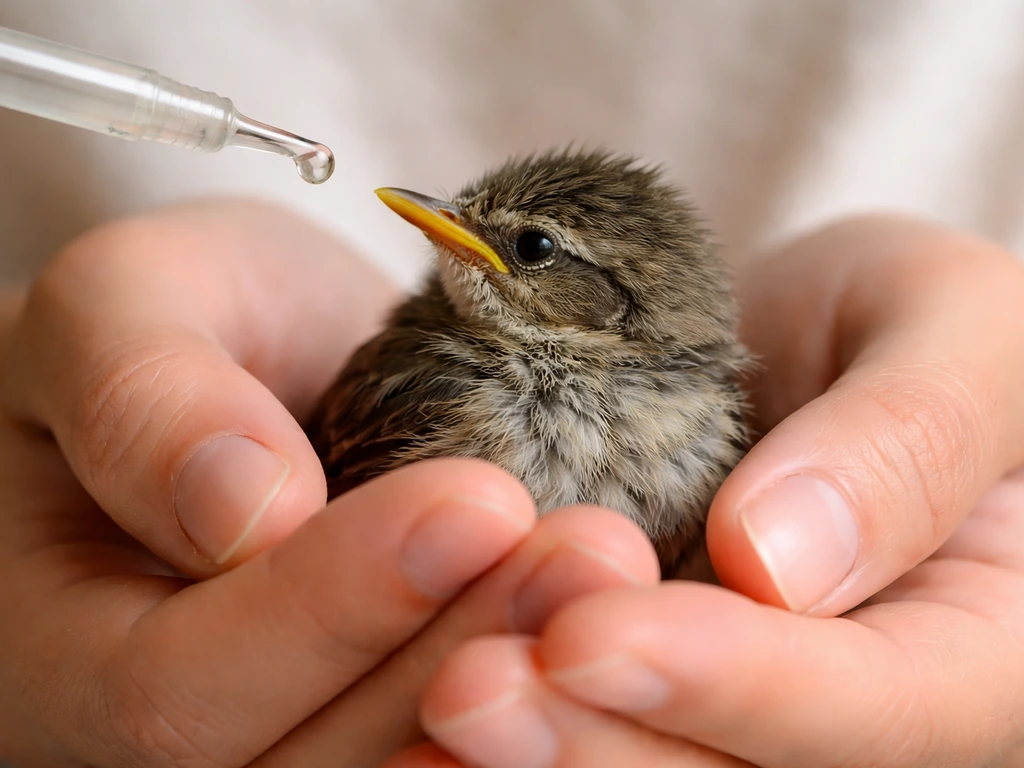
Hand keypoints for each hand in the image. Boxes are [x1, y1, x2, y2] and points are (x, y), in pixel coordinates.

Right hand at [0, 200, 659, 767]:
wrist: (241, 359)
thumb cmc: (166, 323)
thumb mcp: (122, 306)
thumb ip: (141, 393)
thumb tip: (242, 506)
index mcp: (61, 646)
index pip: (174, 690)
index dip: (324, 611)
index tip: (472, 504)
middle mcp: (169, 723)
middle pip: (305, 759)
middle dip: (456, 656)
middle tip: (592, 553)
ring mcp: (279, 724)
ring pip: (395, 763)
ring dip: (519, 678)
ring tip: (613, 569)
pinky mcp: (367, 694)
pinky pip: (447, 729)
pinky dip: (538, 687)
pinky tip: (613, 616)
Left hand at [386, 215, 1023, 766]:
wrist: (821, 350)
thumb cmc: (908, 323)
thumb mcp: (953, 327)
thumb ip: (908, 435)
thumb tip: (780, 560)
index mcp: (969, 648)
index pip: (870, 707)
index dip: (732, 683)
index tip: (592, 633)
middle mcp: (851, 705)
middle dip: (597, 742)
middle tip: (465, 694)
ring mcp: (744, 697)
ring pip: (649, 763)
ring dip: (536, 748)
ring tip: (433, 702)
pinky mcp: (660, 672)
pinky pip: (592, 713)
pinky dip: (519, 719)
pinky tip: (414, 704)